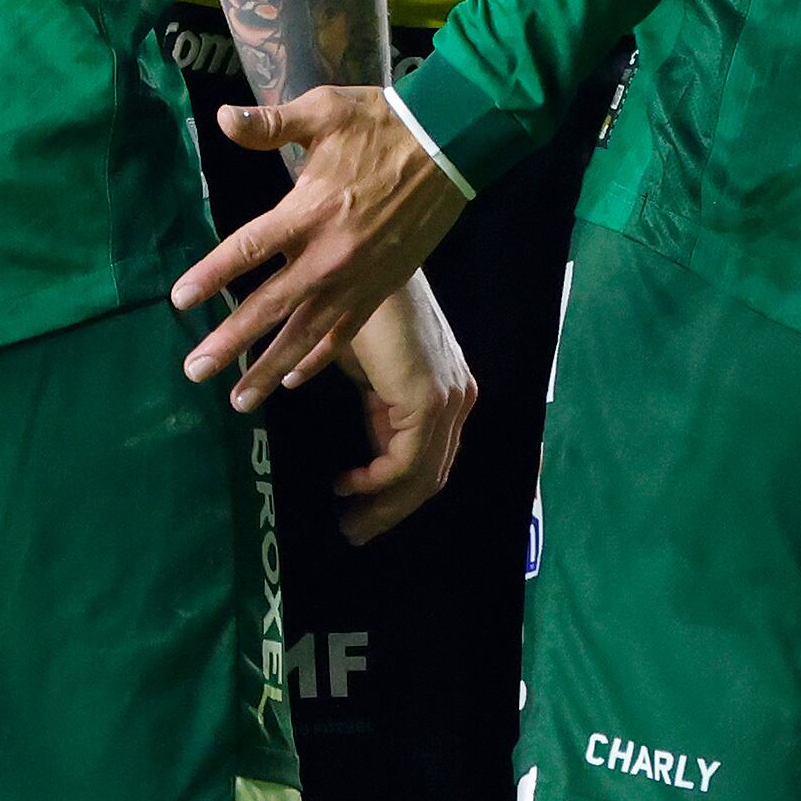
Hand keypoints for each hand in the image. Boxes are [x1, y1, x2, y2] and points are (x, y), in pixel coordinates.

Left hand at [176, 88, 467, 402]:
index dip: (211, 276)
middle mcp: (330, 254)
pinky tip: (295, 379)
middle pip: (270, 307)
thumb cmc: (381, 124)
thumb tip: (221, 118)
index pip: (247, 250)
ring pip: (306, 334)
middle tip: (194, 371)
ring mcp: (358, 278)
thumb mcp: (324, 111)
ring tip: (239, 399)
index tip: (179, 301)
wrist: (449, 144)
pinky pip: (345, 333)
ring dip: (270, 368)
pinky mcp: (381, 287)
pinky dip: (319, 359)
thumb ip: (269, 124)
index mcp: (309, 210)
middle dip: (230, 342)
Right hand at [333, 275, 475, 543]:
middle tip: (350, 532)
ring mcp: (447, 400)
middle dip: (389, 511)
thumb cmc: (352, 310)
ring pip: (421, 477)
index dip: (393, 495)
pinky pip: (406, 463)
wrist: (356, 267)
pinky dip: (375, 483)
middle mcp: (456, 399)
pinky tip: (344, 483)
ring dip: (381, 507)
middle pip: (429, 476)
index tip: (354, 511)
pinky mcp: (429, 400)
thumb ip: (373, 410)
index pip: (428, 460)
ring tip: (346, 522)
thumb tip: (356, 457)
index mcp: (444, 391)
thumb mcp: (366, 374)